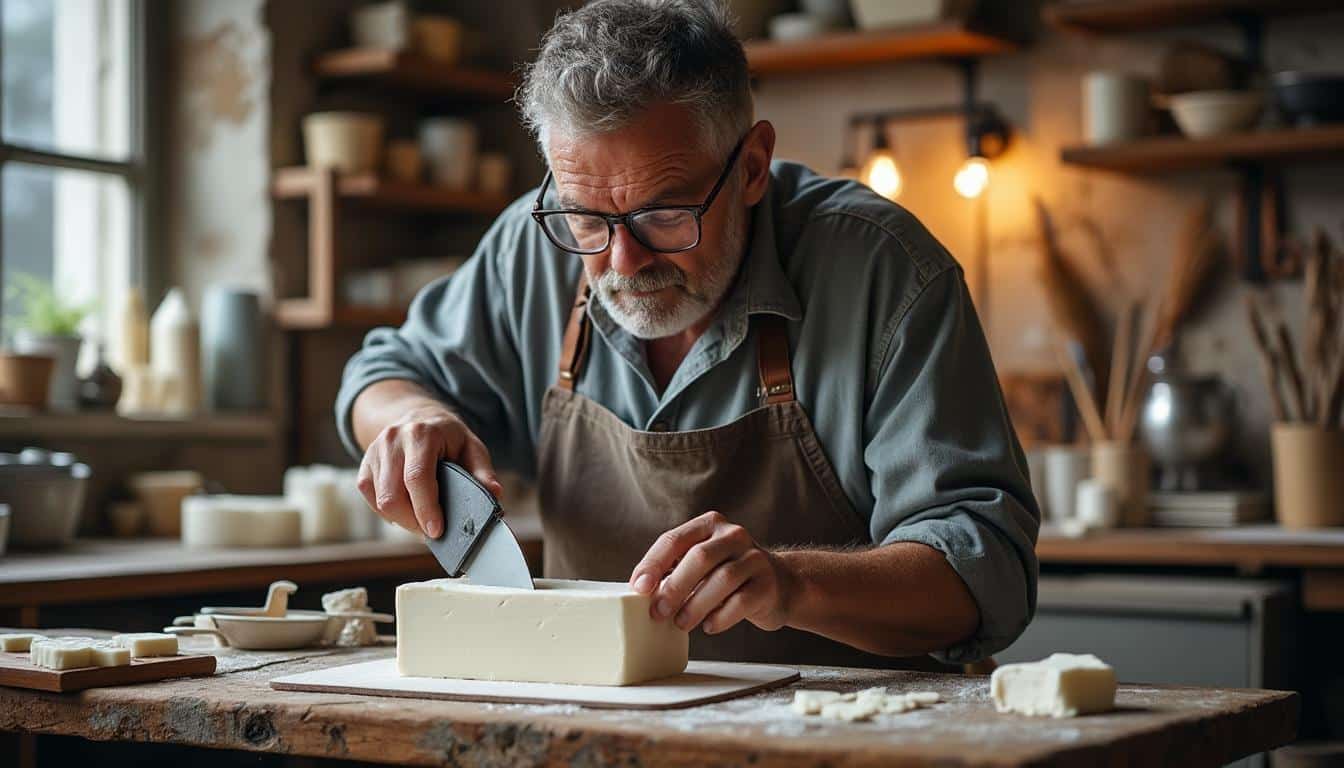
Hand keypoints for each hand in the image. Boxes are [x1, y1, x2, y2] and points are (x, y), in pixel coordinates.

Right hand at [356, 402, 501, 538]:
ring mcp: (374, 453)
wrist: (417, 417)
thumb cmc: (448, 437)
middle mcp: (392, 441)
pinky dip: (389, 512)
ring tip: (423, 520)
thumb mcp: (471, 447)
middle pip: (393, 496)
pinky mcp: (364, 466)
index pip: (417, 478)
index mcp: (421, 434)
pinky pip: (372, 500)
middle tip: (433, 531)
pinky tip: (407, 508)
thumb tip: (494, 495)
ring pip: (381, 502)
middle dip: (413, 522)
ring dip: (403, 520)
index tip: (436, 531)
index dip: (425, 509)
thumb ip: (482, 472)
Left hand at [628, 511, 797, 635]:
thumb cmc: (727, 575)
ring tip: (681, 623)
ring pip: (721, 579)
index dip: (653, 564)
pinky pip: (741, 601)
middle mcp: (734, 535)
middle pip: (699, 557)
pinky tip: (709, 626)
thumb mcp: (702, 562)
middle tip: (658, 612)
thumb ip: (675, 569)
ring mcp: (754, 558)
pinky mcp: (768, 584)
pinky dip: (720, 617)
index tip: (639, 588)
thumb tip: (642, 592)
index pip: (675, 539)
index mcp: (710, 525)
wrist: (779, 584)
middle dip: (674, 587)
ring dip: (695, 605)